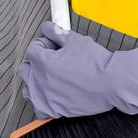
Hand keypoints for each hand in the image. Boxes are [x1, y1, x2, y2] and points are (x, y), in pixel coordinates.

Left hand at [17, 21, 137, 119]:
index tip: (53, 44)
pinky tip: (51, 95)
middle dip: (35, 61)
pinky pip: (38, 107)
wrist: (111, 83)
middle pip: (25, 68)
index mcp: (43, 62)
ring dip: (34, 81)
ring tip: (50, 76)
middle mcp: (39, 81)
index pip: (32, 49)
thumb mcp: (76, 41)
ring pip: (28, 89)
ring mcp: (45, 98)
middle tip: (51, 58)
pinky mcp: (54, 110)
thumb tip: (48, 27)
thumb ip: (57, 33)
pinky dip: (41, 101)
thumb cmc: (95, 62)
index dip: (43, 43)